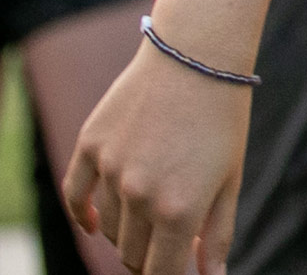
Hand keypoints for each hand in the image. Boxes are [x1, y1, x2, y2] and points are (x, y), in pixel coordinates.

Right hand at [67, 43, 248, 274]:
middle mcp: (139, 195)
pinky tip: (95, 223)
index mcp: (180, 209)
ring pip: (109, 228)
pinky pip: (76, 196)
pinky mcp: (90, 146)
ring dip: (128, 229)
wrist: (197, 53)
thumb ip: (217, 234)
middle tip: (168, 241)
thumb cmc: (224, 117)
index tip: (173, 269)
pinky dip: (84, 215)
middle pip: (132, 255)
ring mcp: (110, 170)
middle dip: (150, 256)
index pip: (160, 273)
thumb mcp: (230, 178)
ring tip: (154, 207)